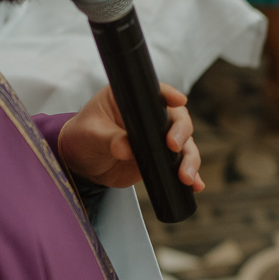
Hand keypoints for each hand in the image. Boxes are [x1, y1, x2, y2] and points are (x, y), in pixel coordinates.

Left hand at [57, 82, 204, 191]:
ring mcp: (159, 138)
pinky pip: (179, 165)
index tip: (179, 101)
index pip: (157, 94)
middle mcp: (152, 116)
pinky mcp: (161, 158)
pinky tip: (196, 185)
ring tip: (186, 177)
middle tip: (174, 147)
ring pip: (185, 145)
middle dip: (182, 134)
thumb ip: (109, 139)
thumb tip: (124, 148)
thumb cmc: (83, 137)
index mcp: (134, 101)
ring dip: (189, 160)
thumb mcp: (91, 134)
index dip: (170, 96)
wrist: (83, 163)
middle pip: (178, 120)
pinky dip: (190, 175)